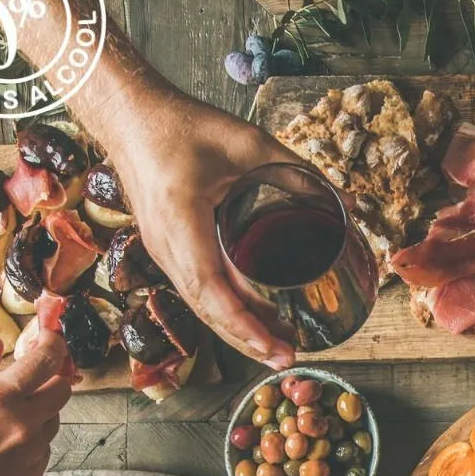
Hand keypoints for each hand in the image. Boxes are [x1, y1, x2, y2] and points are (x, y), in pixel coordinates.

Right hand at [0, 333, 70, 475]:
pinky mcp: (33, 473)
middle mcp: (23, 424)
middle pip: (63, 390)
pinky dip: (32, 438)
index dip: (54, 344)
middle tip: (28, 380)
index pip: (47, 360)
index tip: (51, 339)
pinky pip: (45, 446)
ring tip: (5, 417)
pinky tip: (4, 442)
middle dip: (50, 378)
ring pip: (54, 419)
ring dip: (39, 410)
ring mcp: (32, 452)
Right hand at [101, 86, 305, 369]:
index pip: (211, 290)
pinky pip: (198, 291)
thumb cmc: (180, 125)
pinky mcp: (169, 249)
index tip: (274, 347)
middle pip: (207, 311)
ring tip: (276, 350)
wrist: (129, 116)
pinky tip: (252, 321)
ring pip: (202, 306)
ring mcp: (164, 251)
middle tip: (287, 360)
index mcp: (181, 222)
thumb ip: (296, 171)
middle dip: (247, 341)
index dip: (244, 325)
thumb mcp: (246, 142)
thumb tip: (345, 202)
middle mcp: (167, 246)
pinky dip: (226, 312)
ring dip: (237, 332)